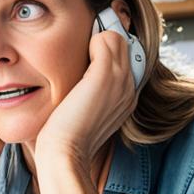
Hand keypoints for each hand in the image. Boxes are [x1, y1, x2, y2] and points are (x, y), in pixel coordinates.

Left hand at [35, 30, 137, 170]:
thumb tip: (82, 72)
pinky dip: (93, 40)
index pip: (125, 60)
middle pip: (123, 46)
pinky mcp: (105, 76)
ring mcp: (120, 81)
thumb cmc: (65, 137)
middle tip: (82, 49)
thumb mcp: (82, 112)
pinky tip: (80, 54)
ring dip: (96, 40)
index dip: (106, 54)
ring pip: (116, 39)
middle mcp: (128, 89)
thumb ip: (87, 93)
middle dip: (102, 42)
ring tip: (80, 53)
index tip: (88, 56)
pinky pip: (106, 38)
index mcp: (125, 99)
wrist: (65, 154)